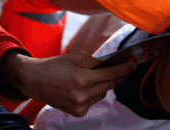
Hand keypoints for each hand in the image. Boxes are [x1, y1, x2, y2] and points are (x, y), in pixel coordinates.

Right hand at [0, 51, 135, 117]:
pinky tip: (85, 87)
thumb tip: (114, 64)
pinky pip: (94, 100)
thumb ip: (97, 61)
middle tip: (125, 68)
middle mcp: (81, 95)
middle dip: (118, 75)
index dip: (124, 69)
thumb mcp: (77, 57)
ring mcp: (79, 106)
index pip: (111, 73)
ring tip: (97, 77)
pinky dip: (94, 93)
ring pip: (103, 93)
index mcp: (81, 78)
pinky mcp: (77, 112)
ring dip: (104, 84)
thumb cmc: (56, 65)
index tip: (134, 64)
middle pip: (110, 85)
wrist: (35, 81)